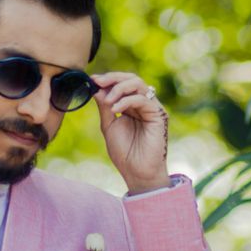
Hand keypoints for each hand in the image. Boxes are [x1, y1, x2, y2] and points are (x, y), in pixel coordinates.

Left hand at [92, 71, 168, 192]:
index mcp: (131, 106)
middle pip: (131, 79)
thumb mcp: (109, 126)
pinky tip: (115, 108)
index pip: (121, 83)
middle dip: (113, 78)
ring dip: (119, 87)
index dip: (107, 79)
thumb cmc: (124, 153)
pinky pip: (143, 99)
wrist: (137, 172)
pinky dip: (127, 100)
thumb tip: (96, 88)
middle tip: (98, 82)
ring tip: (108, 100)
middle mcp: (142, 104)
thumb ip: (105, 107)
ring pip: (138, 84)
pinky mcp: (158, 114)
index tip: (92, 80)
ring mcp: (151, 108)